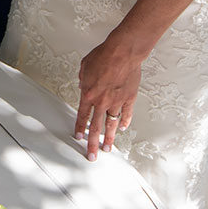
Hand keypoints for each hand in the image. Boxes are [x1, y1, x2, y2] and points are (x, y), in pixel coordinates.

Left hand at [74, 35, 142, 161]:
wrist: (122, 53)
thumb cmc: (103, 56)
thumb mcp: (84, 67)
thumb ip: (82, 80)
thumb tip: (83, 86)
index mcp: (89, 94)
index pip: (82, 116)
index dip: (80, 128)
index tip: (79, 138)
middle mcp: (102, 102)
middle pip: (96, 127)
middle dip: (92, 143)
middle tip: (92, 155)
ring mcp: (116, 102)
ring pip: (111, 125)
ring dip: (109, 138)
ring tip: (108, 149)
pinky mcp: (129, 99)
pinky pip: (126, 115)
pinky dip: (124, 122)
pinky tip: (122, 129)